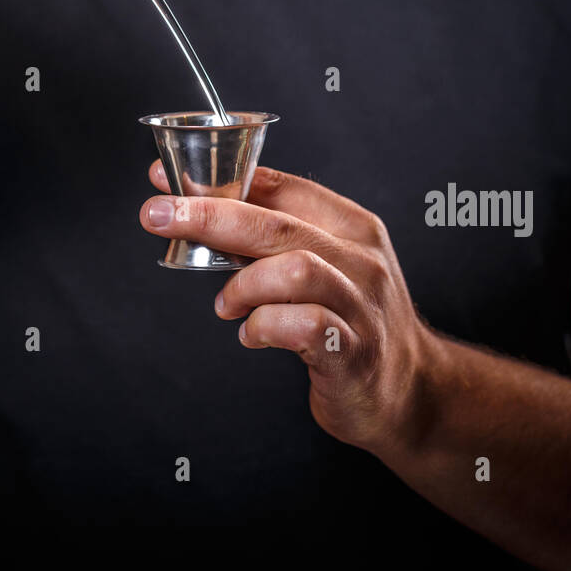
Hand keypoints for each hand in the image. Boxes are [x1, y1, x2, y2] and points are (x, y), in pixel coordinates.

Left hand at [140, 161, 438, 454]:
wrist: (410, 391)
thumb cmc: (352, 321)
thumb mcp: (324, 266)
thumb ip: (273, 239)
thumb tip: (200, 209)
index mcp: (351, 225)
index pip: (282, 187)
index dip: (221, 180)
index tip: (167, 179)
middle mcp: (361, 258)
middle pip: (278, 224)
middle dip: (210, 215)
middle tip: (160, 216)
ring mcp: (362, 304)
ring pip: (295, 269)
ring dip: (243, 285)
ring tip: (226, 305)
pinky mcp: (354, 352)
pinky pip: (304, 326)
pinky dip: (264, 327)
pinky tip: (252, 335)